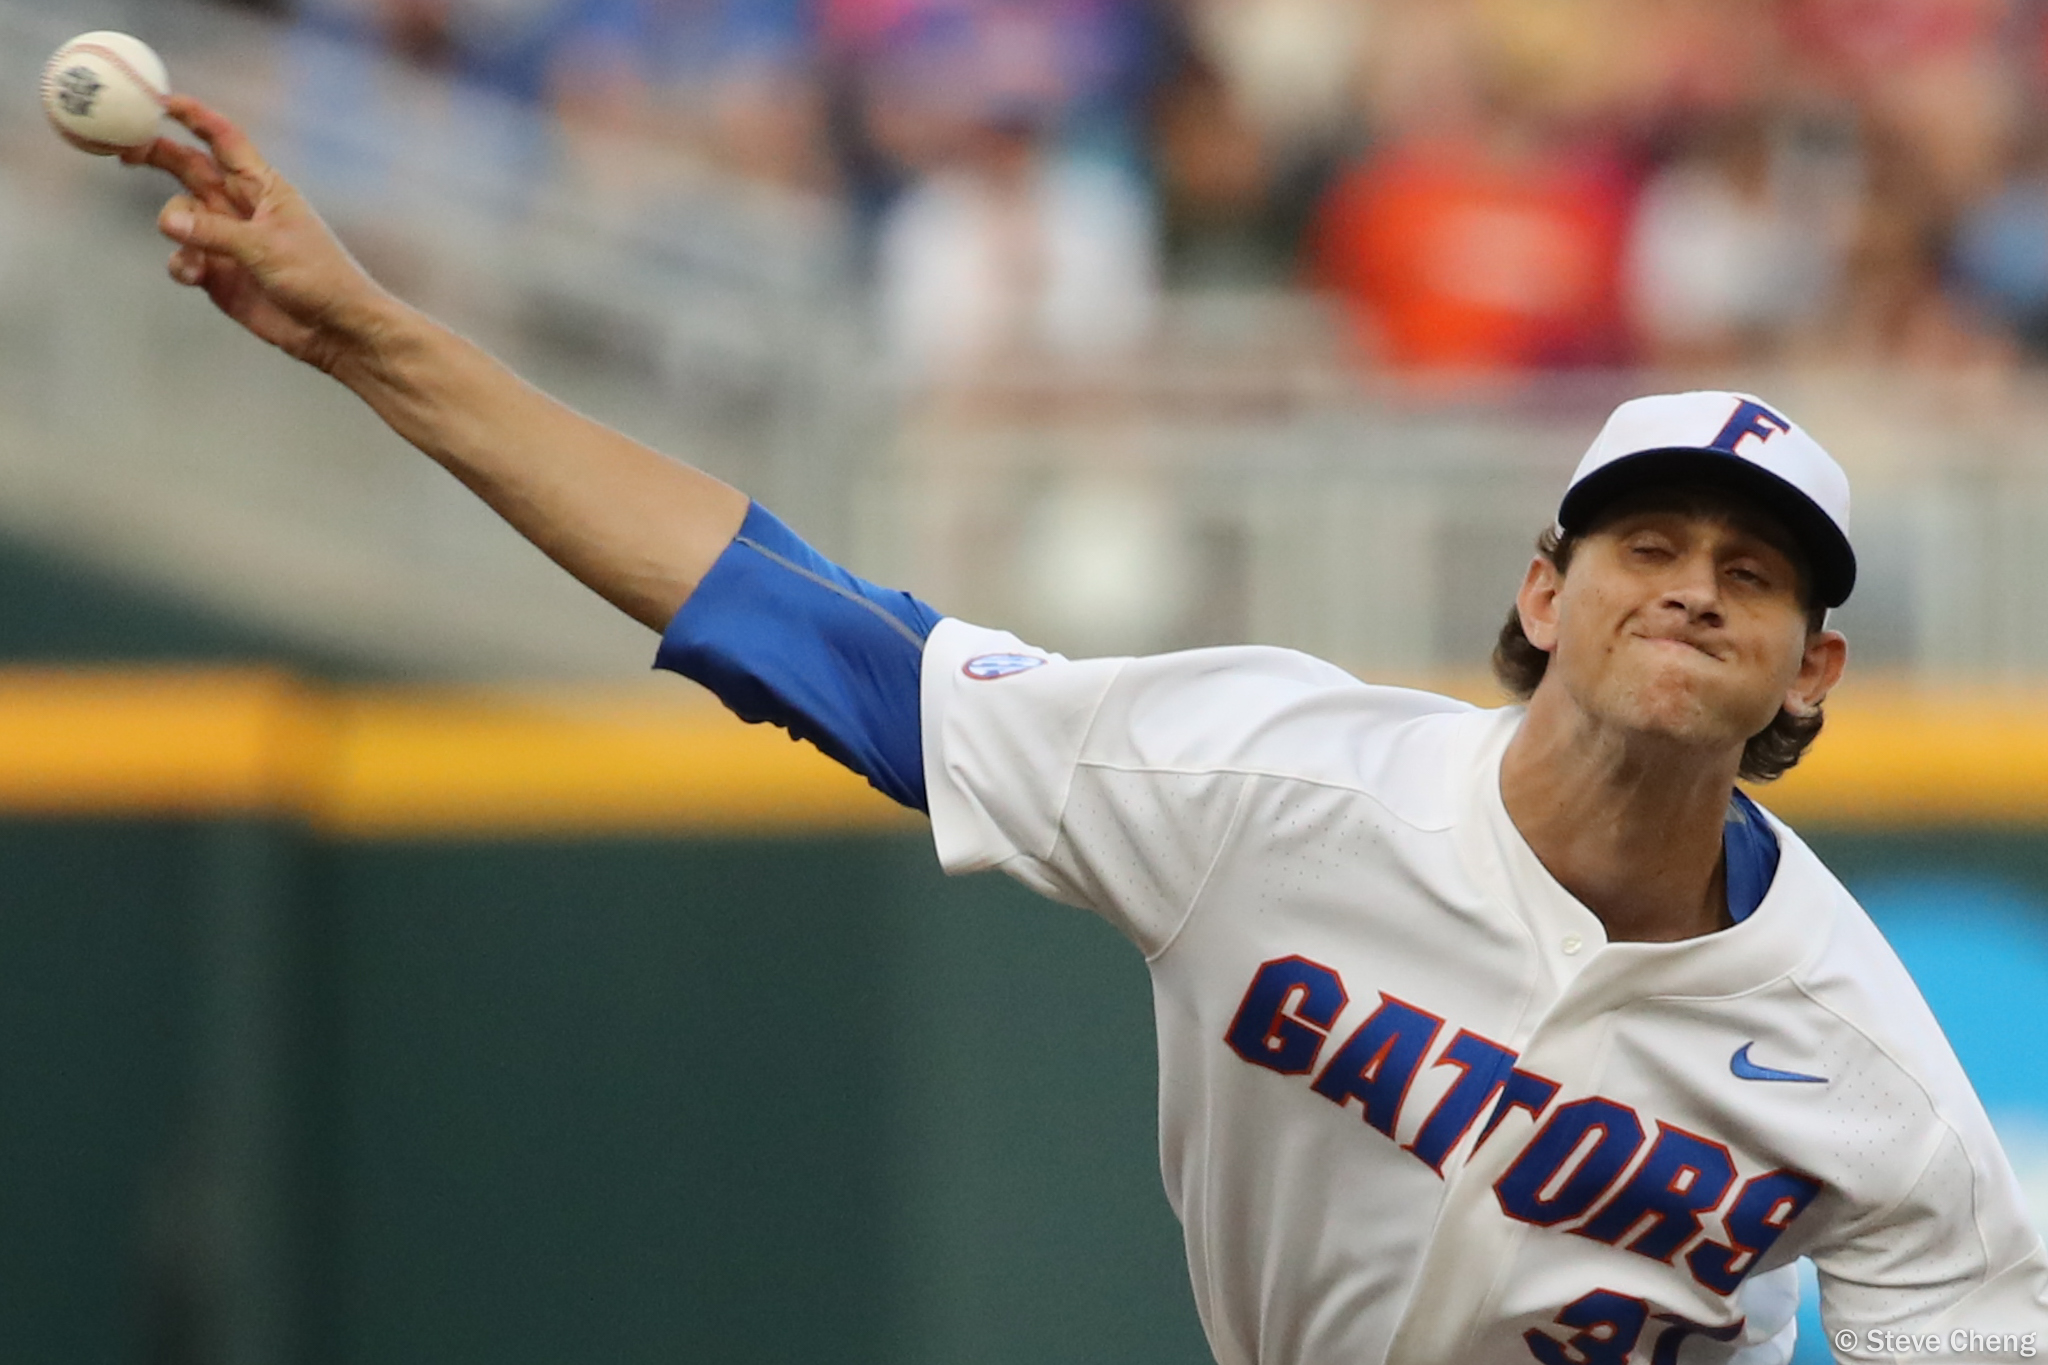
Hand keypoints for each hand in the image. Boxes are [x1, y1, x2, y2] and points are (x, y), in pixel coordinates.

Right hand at [122, 95, 400, 374]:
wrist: (336, 330)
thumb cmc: (317, 278)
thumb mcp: (265, 248)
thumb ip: (215, 232)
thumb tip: (167, 220)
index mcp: (263, 187)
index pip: (224, 139)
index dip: (193, 116)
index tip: (158, 100)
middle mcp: (241, 207)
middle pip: (189, 168)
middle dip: (158, 155)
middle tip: (123, 148)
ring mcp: (228, 240)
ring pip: (179, 216)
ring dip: (175, 227)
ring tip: (194, 257)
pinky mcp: (219, 273)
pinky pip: (183, 257)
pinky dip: (181, 264)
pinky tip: (194, 276)